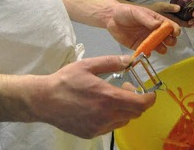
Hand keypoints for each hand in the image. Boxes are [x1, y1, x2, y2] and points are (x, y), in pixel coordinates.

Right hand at [35, 55, 155, 137]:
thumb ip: (111, 62)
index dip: (149, 98)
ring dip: (124, 110)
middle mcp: (106, 115)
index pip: (140, 104)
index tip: (149, 92)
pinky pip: (110, 126)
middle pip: (135, 113)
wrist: (44, 100)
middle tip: (126, 89)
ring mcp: (99, 126)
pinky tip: (100, 107)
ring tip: (111, 97)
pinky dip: (112, 117)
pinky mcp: (91, 133)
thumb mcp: (88, 65)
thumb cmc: (65, 81)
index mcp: (107, 97)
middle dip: (136, 101)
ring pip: (123, 120)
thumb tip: (129, 60)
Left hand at [106, 4, 180, 54]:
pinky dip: (148, 54)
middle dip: (171, 41)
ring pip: (160, 47)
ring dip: (162, 49)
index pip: (170, 26)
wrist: (111, 19)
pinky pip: (147, 52)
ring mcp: (148, 40)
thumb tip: (158, 25)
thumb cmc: (126, 12)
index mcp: (156, 20)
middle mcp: (154, 31)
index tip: (175, 33)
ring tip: (160, 49)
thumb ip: (147, 19)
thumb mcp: (137, 12)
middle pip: (168, 38)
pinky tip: (146, 52)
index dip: (175, 30)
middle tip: (168, 42)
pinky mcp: (139, 47)